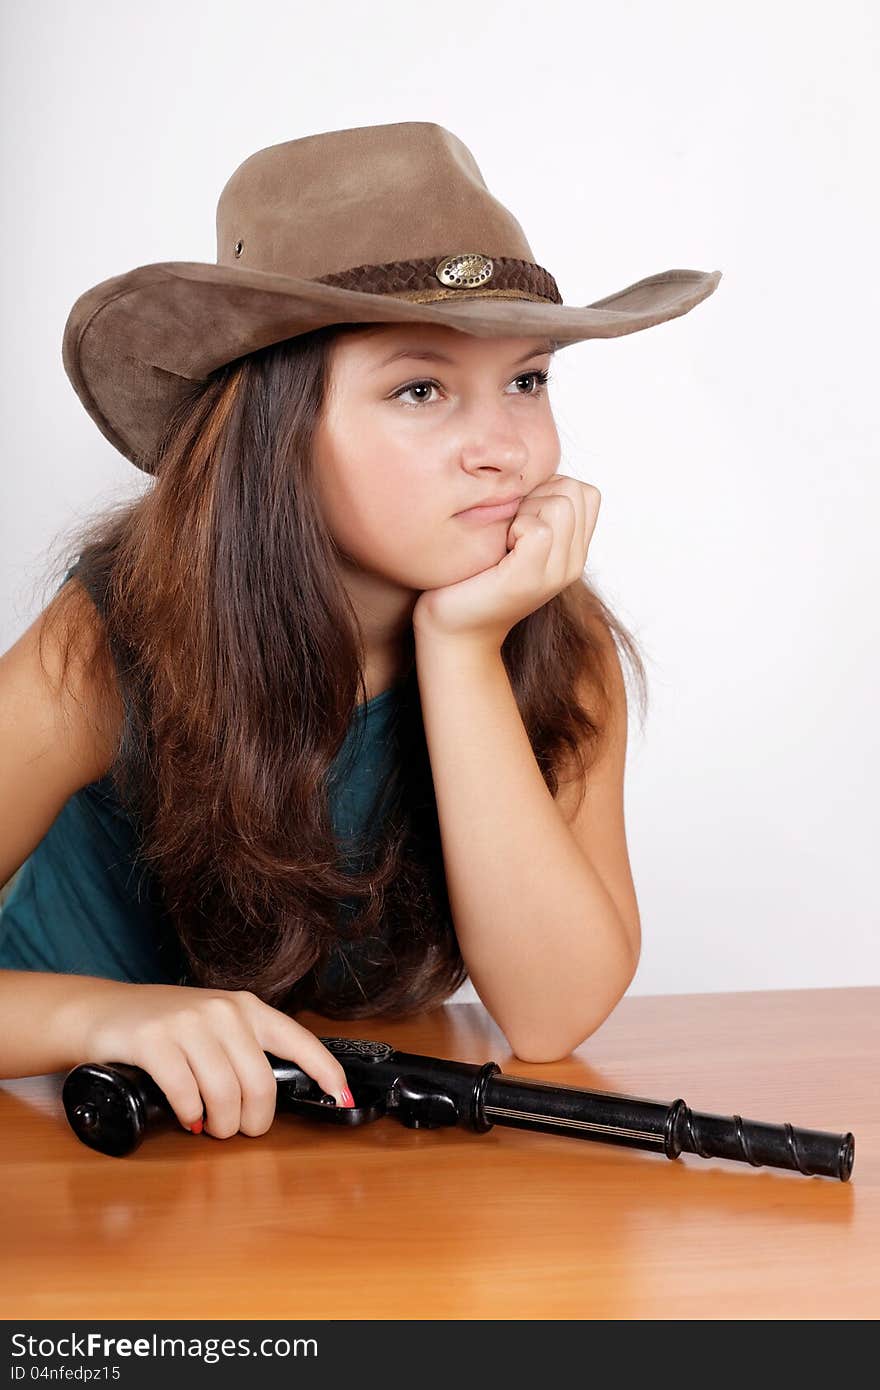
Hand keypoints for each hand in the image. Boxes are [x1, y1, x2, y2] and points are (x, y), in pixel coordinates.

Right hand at [78, 982, 353, 1138]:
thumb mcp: (214, 1026)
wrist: (102, 1010)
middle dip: (254, 1120)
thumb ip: (245, 1050)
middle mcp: (223, 1011)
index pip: (299, 1040)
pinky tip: (188, 1118)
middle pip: (260, 1083)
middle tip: (238, 1131)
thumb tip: (276, 1097)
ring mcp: (188, 1023)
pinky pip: (185, 1092)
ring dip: (221, 1124)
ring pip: (225, 1092)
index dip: (326, 1071)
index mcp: (247, 1008)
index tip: (342, 1096)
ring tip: (211, 1127)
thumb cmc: (165, 1025)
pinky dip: (190, 1115)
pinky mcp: (154, 1040)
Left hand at [413, 472, 600, 650]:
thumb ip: (532, 509)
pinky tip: (499, 549)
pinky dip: (514, 528)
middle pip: (575, 490)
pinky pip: (539, 528)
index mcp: (573, 551)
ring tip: (504, 540)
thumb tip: (529, 473)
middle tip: (508, 529)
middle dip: (537, 496)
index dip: (549, 489)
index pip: (584, 491)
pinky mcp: (531, 578)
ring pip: (560, 504)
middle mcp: (573, 563)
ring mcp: (556, 572)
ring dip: (525, 510)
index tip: (519, 517)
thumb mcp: (510, 536)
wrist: (452, 628)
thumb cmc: (472, 577)